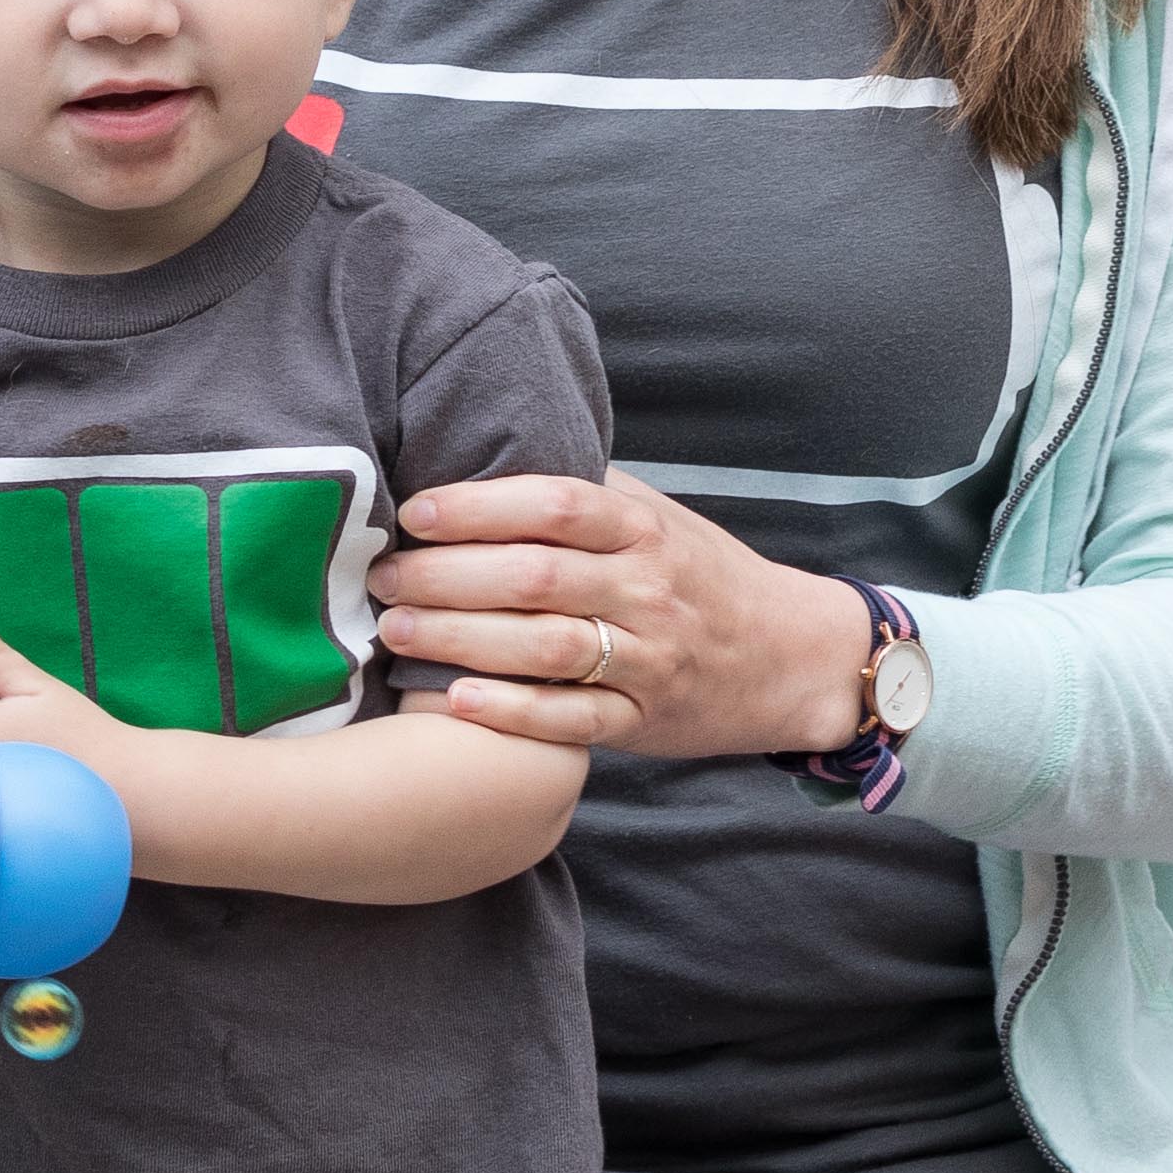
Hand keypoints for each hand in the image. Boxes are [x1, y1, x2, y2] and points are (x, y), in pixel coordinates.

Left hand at [371, 472, 873, 759]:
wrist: (789, 655)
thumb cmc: (700, 573)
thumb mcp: (657, 515)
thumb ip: (585, 492)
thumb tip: (486, 452)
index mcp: (643, 529)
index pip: (555, 505)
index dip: (479, 506)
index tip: (416, 511)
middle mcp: (647, 590)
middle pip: (535, 577)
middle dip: (446, 576)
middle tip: (382, 577)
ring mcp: (649, 659)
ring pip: (546, 647)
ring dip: (461, 639)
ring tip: (396, 630)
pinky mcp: (645, 720)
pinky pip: (573, 719)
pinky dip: (512, 712)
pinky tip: (455, 700)